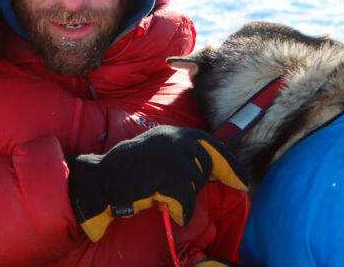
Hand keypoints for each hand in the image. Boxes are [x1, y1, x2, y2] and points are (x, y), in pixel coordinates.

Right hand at [66, 125, 247, 241]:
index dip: (230, 164)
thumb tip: (214, 171)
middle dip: (197, 184)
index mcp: (173, 132)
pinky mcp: (168, 173)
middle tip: (175, 192)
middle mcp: (175, 138)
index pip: (212, 144)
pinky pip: (186, 200)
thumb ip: (181, 157)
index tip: (243, 182)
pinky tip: (167, 210)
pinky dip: (180, 211)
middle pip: (206, 166)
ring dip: (182, 197)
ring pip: (195, 184)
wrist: (100, 179)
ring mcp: (172, 154)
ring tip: (159, 195)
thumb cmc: (127, 172)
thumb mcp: (157, 155)